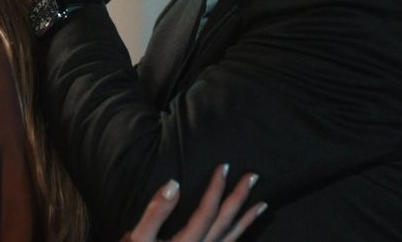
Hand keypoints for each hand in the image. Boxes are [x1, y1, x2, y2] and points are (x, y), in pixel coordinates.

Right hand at [123, 164, 266, 241]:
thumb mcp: (139, 238)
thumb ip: (156, 212)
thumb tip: (174, 184)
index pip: (207, 210)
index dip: (216, 188)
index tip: (224, 167)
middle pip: (225, 222)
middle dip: (239, 198)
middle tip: (253, 177)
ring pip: (231, 237)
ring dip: (247, 219)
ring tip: (262, 204)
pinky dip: (238, 236)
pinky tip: (242, 230)